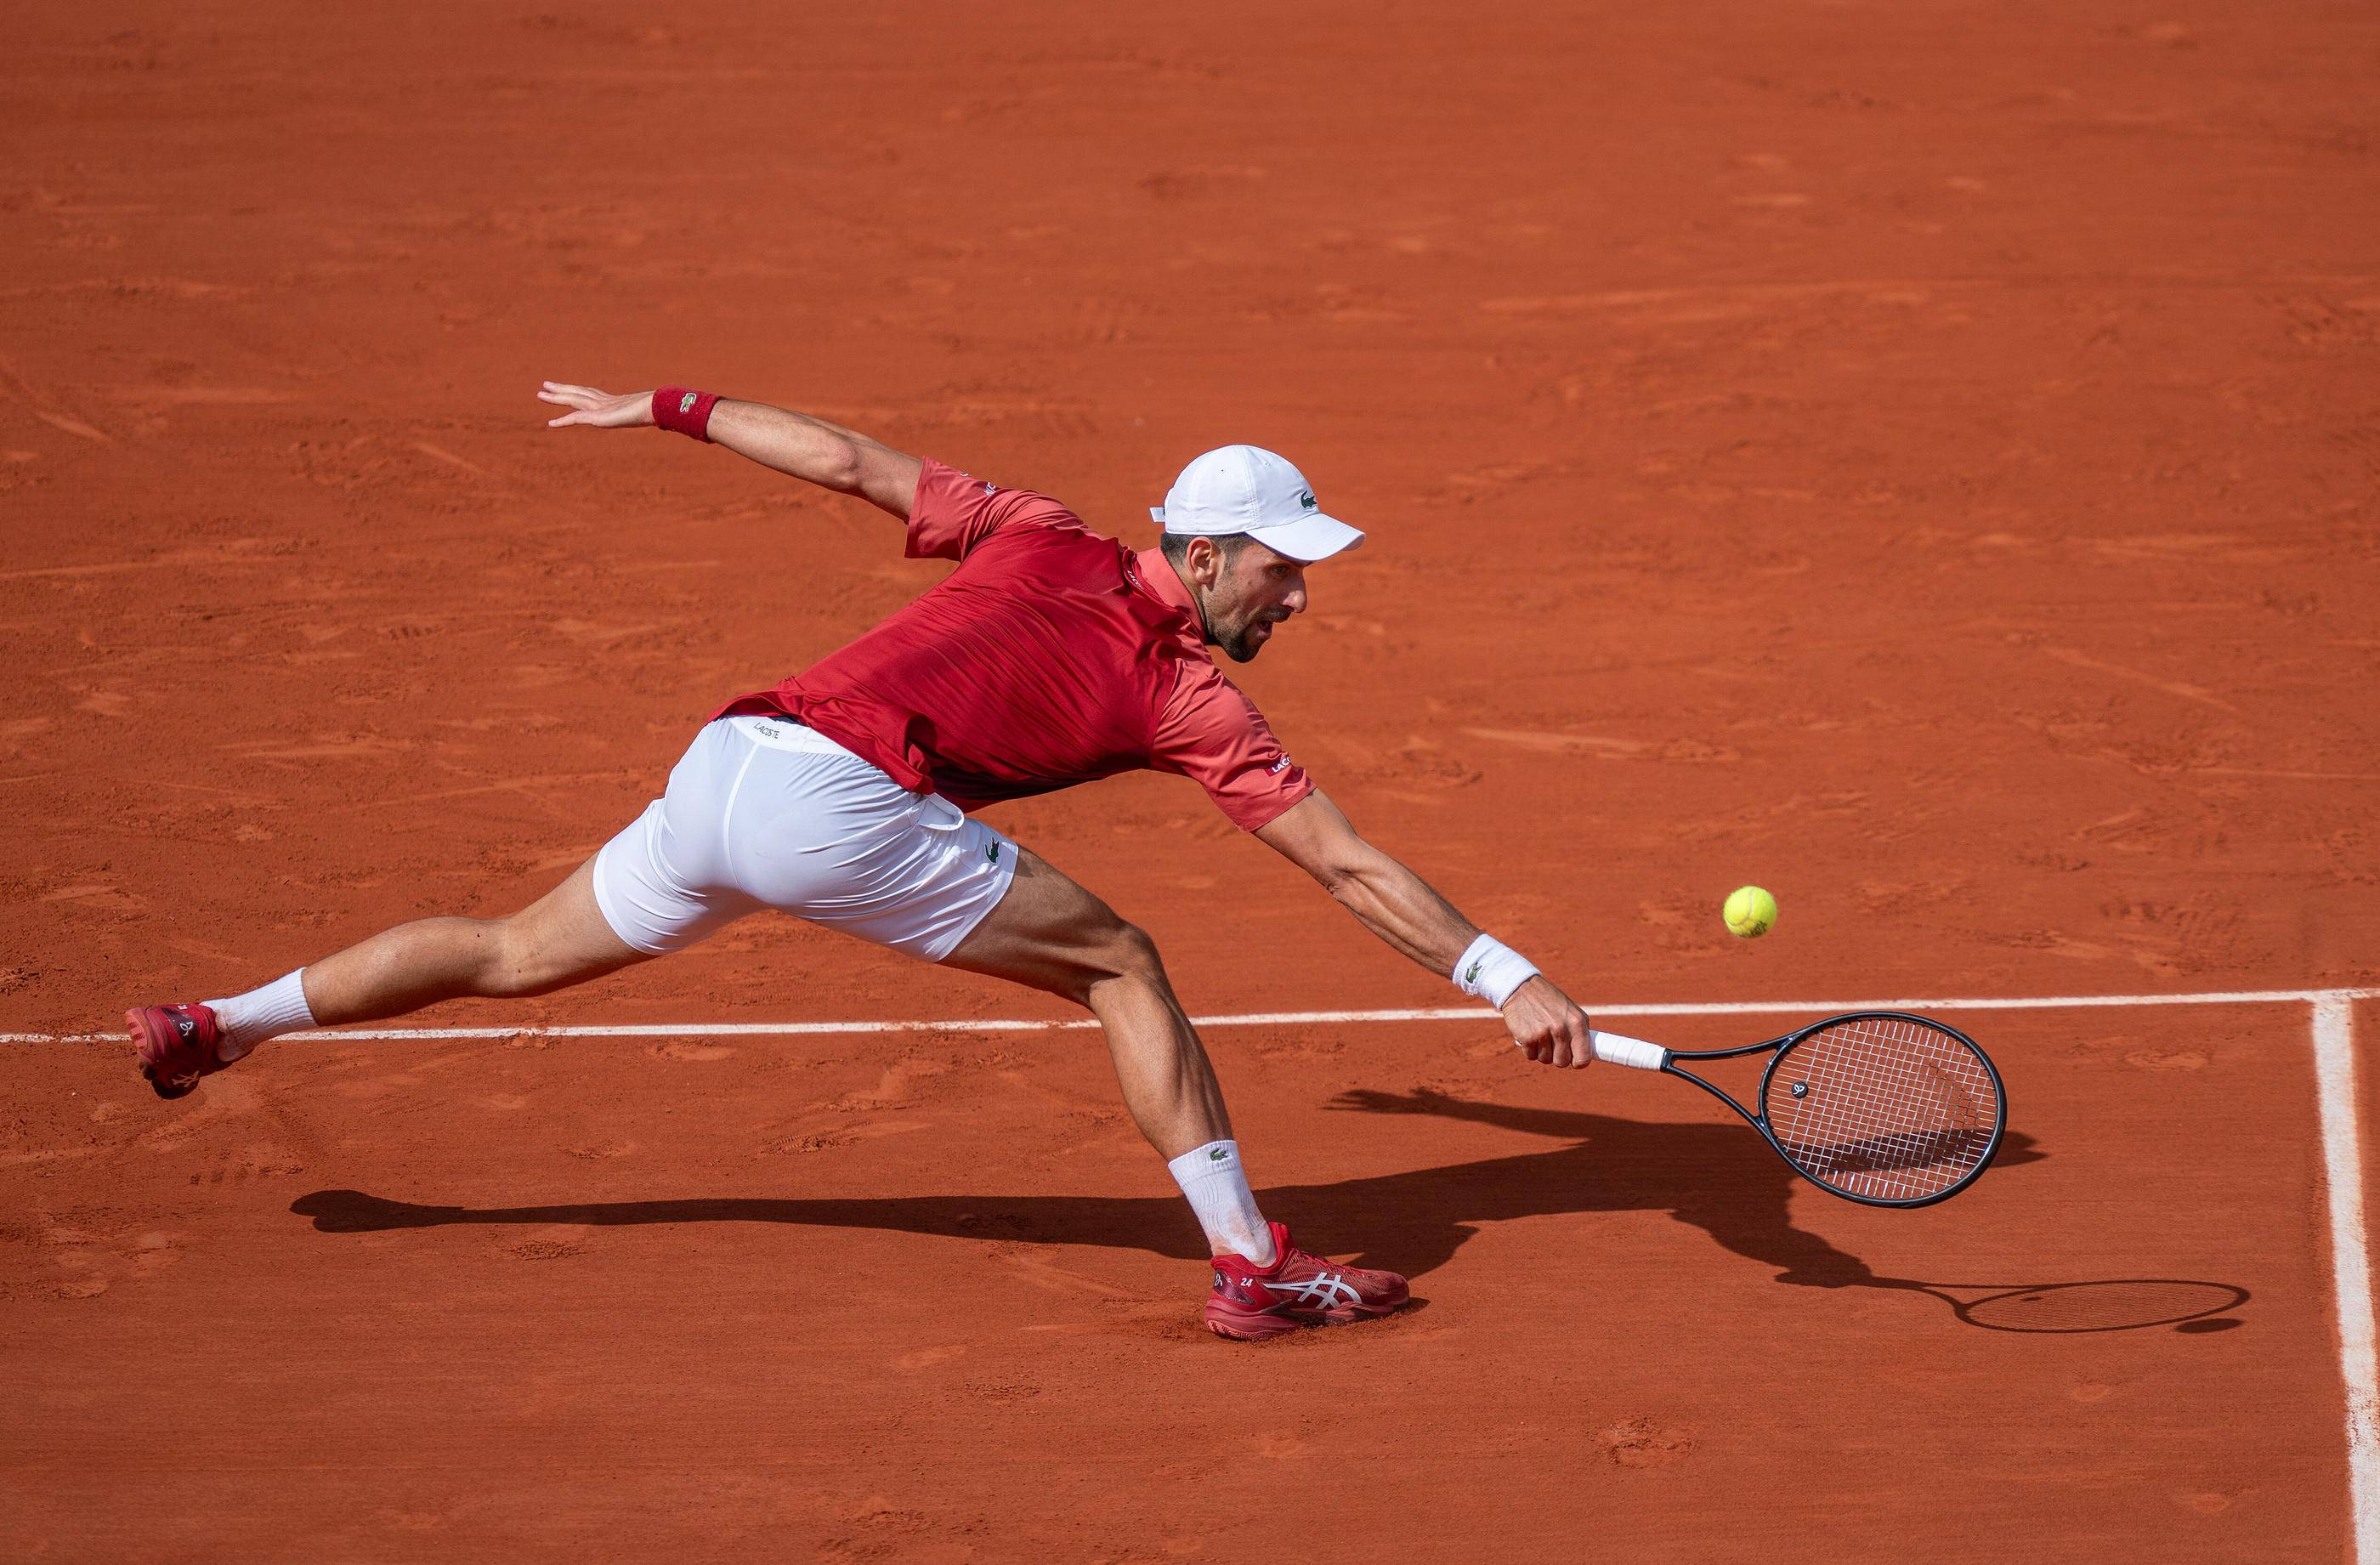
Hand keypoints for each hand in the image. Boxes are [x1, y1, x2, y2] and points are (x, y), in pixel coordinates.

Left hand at [538, 381, 654, 428]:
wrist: (656, 406)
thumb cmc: (659, 408)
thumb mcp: (653, 411)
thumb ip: (652, 411)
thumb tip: (669, 412)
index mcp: (614, 401)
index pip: (591, 394)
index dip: (578, 391)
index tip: (569, 389)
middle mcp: (604, 401)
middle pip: (578, 392)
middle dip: (562, 389)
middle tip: (545, 385)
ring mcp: (600, 408)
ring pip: (572, 400)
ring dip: (556, 397)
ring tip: (541, 394)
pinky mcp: (597, 417)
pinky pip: (575, 419)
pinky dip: (563, 421)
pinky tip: (550, 424)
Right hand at [1501, 974, 1593, 1067]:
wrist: (1521, 987)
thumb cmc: (1548, 999)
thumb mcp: (1570, 1009)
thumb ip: (1579, 1030)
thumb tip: (1586, 1054)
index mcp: (1577, 1022)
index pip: (1584, 1058)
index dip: (1579, 1062)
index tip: (1574, 1060)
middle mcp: (1561, 1029)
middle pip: (1563, 1062)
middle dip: (1557, 1056)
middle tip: (1552, 1044)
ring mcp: (1543, 1034)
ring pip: (1545, 1060)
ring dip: (1542, 1052)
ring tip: (1540, 1034)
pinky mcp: (1527, 1038)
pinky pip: (1531, 1056)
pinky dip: (1529, 1049)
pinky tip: (1529, 1034)